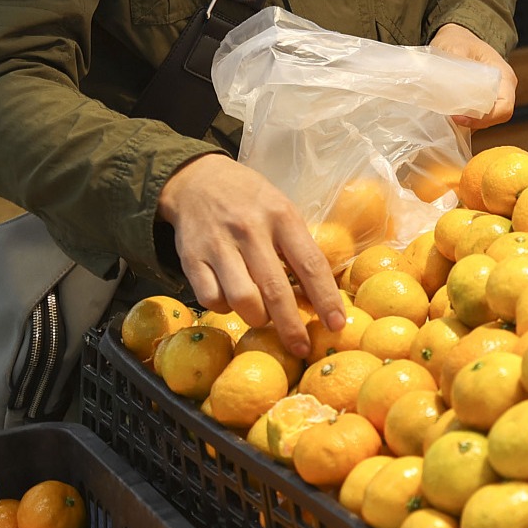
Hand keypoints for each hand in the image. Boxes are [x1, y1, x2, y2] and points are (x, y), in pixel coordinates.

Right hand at [157, 153, 343, 357]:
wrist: (197, 180)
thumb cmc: (251, 201)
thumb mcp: (281, 210)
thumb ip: (297, 246)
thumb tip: (319, 295)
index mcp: (282, 216)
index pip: (310, 264)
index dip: (325, 298)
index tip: (337, 324)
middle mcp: (250, 229)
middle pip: (275, 289)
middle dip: (291, 325)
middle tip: (302, 347)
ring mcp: (218, 244)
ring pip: (242, 299)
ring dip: (256, 318)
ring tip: (262, 316)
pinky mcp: (190, 257)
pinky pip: (210, 299)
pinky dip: (224, 309)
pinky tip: (231, 300)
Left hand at [431, 23, 518, 128]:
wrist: (458, 38)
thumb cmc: (461, 40)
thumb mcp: (457, 47)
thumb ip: (454, 63)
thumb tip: (444, 82)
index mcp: (504, 77)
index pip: (505, 108)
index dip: (485, 118)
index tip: (459, 116)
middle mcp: (502, 91)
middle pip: (494, 118)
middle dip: (472, 122)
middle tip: (448, 118)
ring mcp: (492, 98)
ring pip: (484, 120)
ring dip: (465, 122)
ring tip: (444, 116)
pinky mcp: (481, 103)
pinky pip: (475, 118)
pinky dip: (461, 120)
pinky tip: (445, 114)